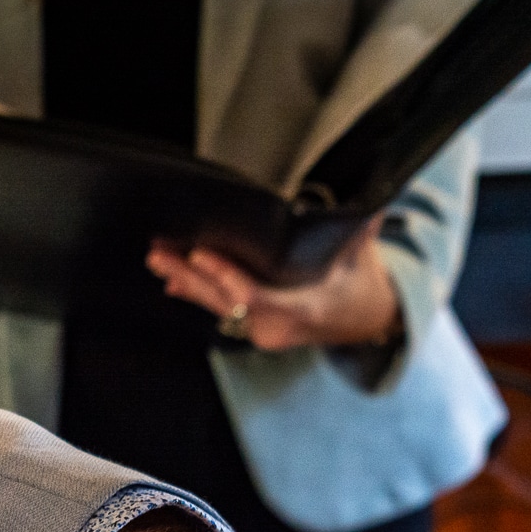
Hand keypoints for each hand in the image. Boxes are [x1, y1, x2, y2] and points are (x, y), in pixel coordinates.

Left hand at [146, 217, 400, 349]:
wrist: (365, 322)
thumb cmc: (361, 286)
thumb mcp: (364, 258)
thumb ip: (361, 229)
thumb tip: (372, 200)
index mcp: (305, 309)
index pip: (257, 296)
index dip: (226, 277)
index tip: (201, 255)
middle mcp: (279, 326)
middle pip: (227, 302)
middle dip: (191, 276)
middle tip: (161, 252)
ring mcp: (265, 331)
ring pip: (219, 307)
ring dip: (186, 282)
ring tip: (158, 259)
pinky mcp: (256, 329)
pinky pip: (222, 312)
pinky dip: (197, 294)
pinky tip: (171, 283)